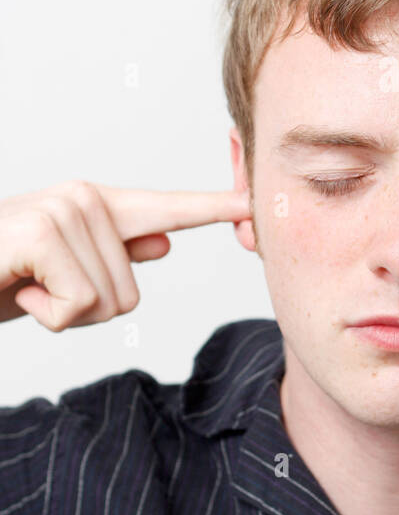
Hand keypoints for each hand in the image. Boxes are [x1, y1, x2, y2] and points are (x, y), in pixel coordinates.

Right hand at [0, 180, 250, 330]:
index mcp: (96, 207)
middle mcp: (85, 198)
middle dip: (84, 310)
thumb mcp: (58, 275)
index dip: (217, 209)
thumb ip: (110, 256)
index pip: (169, 208)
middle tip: (37, 290)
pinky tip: (17, 289)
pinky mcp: (41, 232)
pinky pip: (80, 303)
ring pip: (107, 302)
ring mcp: (63, 208)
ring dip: (61, 313)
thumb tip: (164, 240)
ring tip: (24, 285)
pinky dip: (45, 316)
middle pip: (130, 293)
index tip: (259, 205)